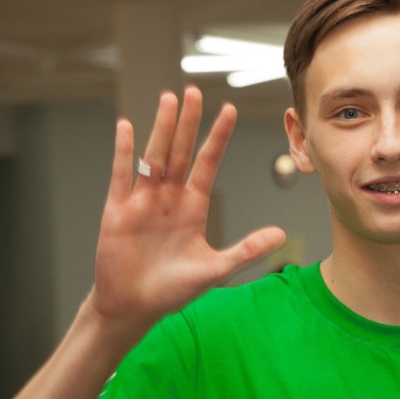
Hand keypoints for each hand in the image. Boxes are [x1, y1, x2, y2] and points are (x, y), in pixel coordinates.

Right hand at [90, 86, 285, 336]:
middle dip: (189, 122)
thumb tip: (281, 234)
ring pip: (154, 156)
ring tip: (169, 99)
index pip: (208, 163)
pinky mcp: (118, 211)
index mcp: (193, 205)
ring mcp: (143, 201)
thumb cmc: (173, 289)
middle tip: (196, 90)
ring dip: (162, 128)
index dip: (218, 137)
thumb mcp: (216, 269)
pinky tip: (127, 127)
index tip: (230, 110)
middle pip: (181, 151)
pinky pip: (121, 176)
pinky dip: (124, 152)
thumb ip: (247, 249)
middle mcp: (169, 197)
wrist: (134, 307)